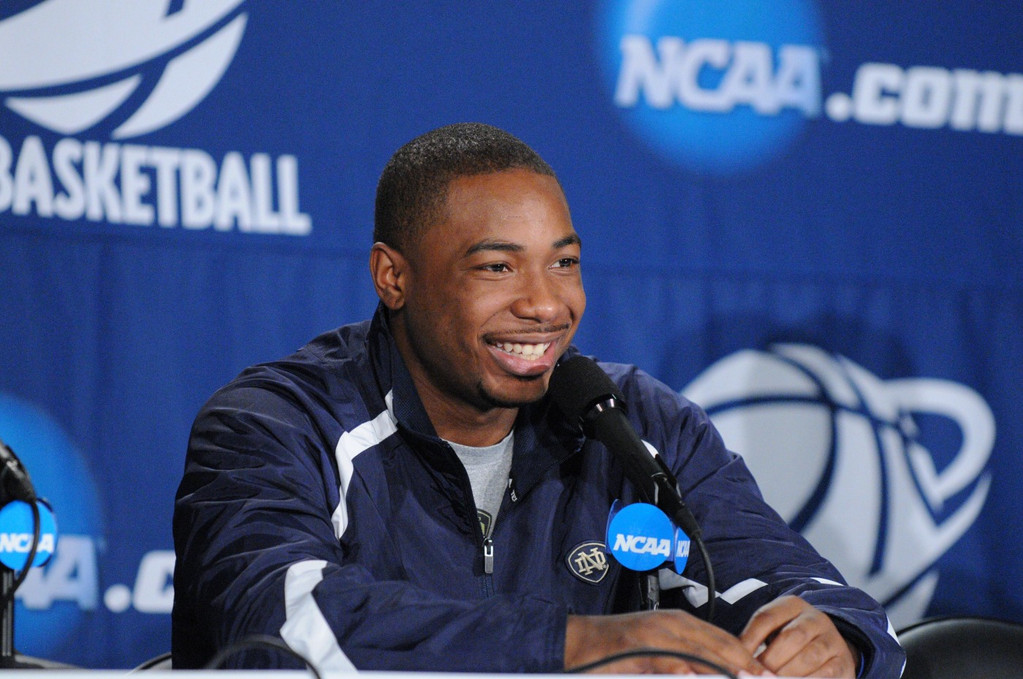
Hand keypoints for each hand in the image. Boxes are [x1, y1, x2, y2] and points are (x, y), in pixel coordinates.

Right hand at [565, 610, 772, 674]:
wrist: (576, 642)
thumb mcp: (657, 651)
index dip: (750, 660)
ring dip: (725, 670)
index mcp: (679, 622)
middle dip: (747, 666)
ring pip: (701, 653)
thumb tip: (711, 673)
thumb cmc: (616, 651)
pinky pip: (669, 660)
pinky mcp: (637, 646)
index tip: (770, 677)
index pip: (725, 640)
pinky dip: (686, 671)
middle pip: (720, 645)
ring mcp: (654, 633)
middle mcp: (671, 623)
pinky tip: (696, 677)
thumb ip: (686, 659)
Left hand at [739, 596, 858, 676]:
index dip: (750, 639)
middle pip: (791, 637)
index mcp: (792, 605)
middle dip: (771, 660)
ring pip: (809, 657)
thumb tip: (736, 657)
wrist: (829, 647)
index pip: (767, 617)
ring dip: (787, 674)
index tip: (738, 657)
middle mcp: (816, 619)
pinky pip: (825, 675)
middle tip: (756, 674)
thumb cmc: (791, 640)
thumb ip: (756, 639)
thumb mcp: (774, 630)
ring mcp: (832, 640)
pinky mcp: (843, 663)